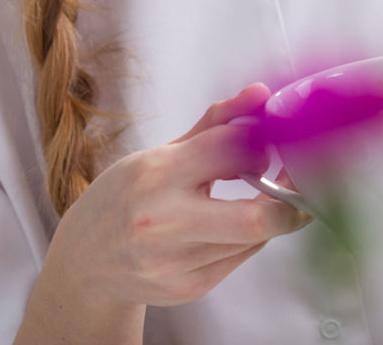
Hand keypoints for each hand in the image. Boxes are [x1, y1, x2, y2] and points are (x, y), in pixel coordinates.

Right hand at [39, 85, 310, 309]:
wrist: (83, 262)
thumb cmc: (127, 197)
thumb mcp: (163, 153)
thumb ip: (217, 123)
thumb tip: (263, 93)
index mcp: (155, 174)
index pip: (234, 148)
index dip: (263, 145)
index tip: (269, 147)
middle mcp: (161, 221)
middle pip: (257, 217)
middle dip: (292, 200)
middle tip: (299, 184)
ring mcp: (172, 263)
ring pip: (252, 238)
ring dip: (268, 216)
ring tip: (257, 199)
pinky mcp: (184, 289)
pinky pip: (239, 258)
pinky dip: (247, 238)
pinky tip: (230, 227)